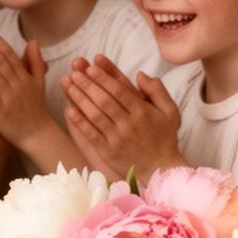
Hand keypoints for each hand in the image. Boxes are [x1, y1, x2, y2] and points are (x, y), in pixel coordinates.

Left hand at [0, 25, 53, 154]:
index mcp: (24, 77)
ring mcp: (9, 98)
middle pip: (0, 62)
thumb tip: (33, 41)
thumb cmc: (35, 107)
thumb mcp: (39, 82)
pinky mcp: (1, 112)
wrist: (37, 134)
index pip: (9, 54)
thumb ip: (35, 61)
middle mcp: (17, 85)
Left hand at [61, 54, 182, 181]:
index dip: (104, 78)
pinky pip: (91, 134)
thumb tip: (140, 74)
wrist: (160, 169)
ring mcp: (117, 139)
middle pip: (104, 100)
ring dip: (79, 98)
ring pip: (95, 115)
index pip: (119, 91)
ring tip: (67, 84)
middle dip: (87, 84)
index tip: (91, 67)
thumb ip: (157, 90)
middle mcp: (129, 124)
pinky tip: (69, 109)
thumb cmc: (164, 137)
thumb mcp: (170, 111)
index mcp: (143, 112)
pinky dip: (79, 122)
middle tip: (74, 72)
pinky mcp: (107, 151)